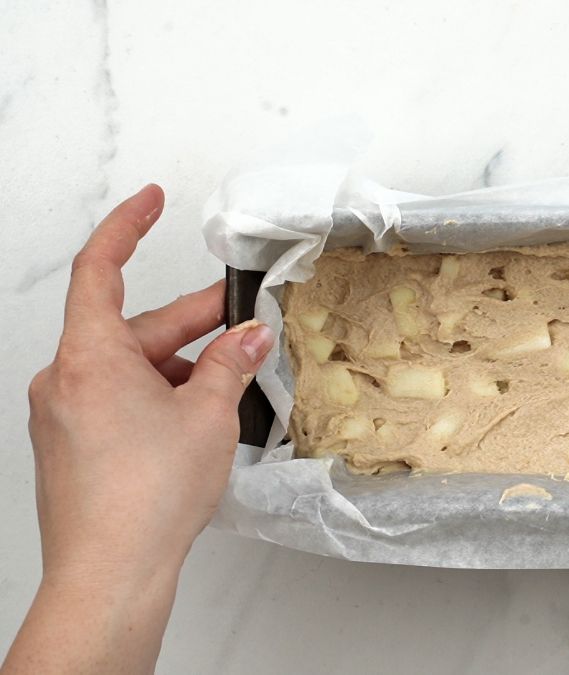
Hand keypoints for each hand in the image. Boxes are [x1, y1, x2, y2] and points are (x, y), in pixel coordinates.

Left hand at [3, 185, 271, 673]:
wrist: (109, 573)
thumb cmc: (145, 498)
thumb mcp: (208, 415)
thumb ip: (231, 362)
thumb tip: (250, 335)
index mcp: (89, 356)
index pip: (99, 267)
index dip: (128, 226)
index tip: (152, 201)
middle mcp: (63, 378)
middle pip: (131, 327)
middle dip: (192, 324)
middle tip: (245, 320)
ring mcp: (62, 414)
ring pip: (128, 366)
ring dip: (180, 367)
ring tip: (233, 386)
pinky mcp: (70, 444)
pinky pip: (117, 398)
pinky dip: (158, 395)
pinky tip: (199, 417)